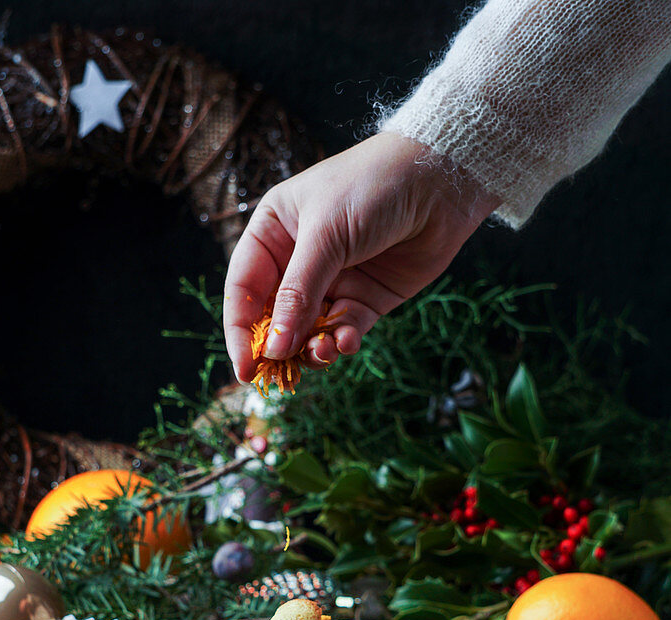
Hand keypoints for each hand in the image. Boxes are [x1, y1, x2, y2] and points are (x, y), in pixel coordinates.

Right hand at [224, 132, 497, 381]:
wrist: (440, 181)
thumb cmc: (372, 187)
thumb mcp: (325, 236)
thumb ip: (298, 294)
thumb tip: (274, 347)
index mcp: (274, 233)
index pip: (244, 289)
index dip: (241, 330)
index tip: (245, 367)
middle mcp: (298, 259)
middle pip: (275, 317)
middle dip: (278, 346)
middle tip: (281, 375)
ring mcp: (333, 281)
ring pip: (310, 331)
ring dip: (313, 348)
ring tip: (324, 352)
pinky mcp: (366, 298)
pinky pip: (345, 329)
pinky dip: (343, 341)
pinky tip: (348, 342)